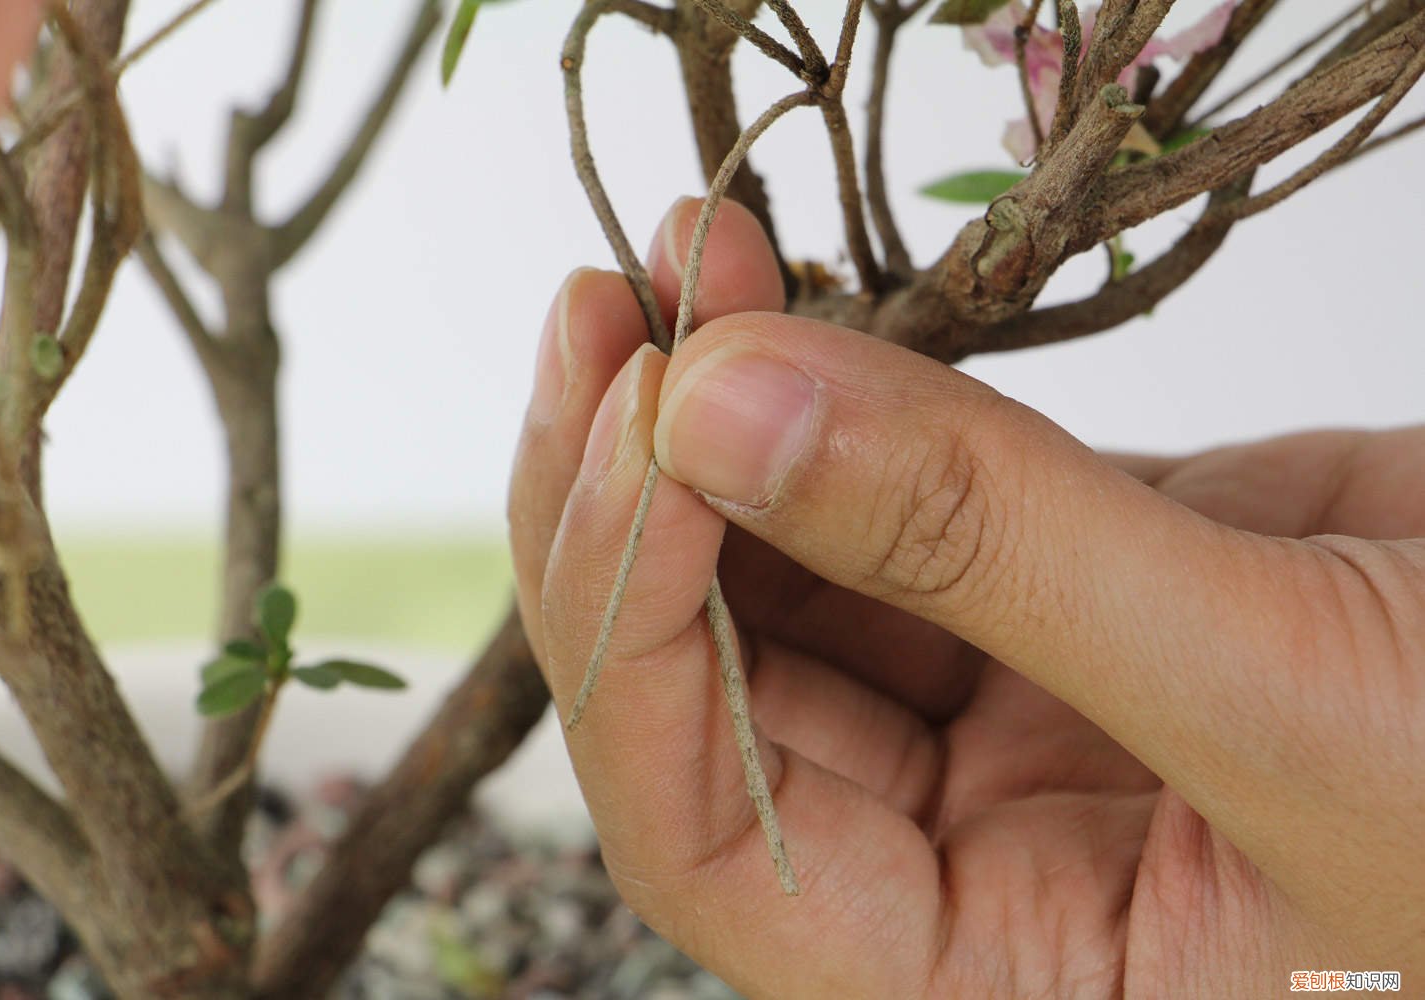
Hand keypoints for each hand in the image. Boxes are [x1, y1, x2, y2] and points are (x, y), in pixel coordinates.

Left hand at [510, 197, 1424, 997]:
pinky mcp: (1062, 584)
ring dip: (719, 417)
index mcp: (985, 979)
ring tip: (690, 260)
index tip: (641, 425)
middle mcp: (964, 862)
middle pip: (713, 686)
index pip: (713, 833)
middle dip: (637, 494)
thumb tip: (712, 406)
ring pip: (789, 568)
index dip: (636, 632)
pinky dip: (839, 386)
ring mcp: (1007, 714)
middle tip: (615, 314)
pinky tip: (786, 288)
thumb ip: (984, 547)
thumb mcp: (1292, 690)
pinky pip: (901, 487)